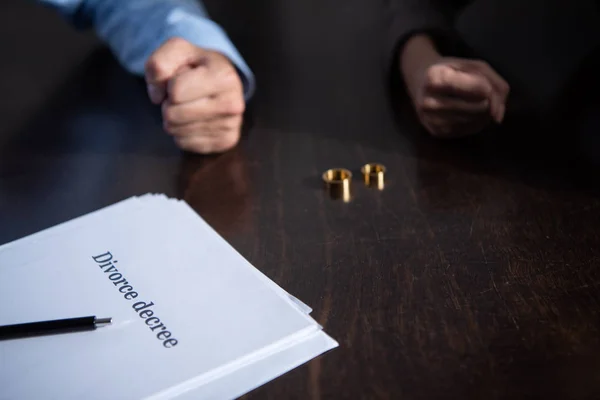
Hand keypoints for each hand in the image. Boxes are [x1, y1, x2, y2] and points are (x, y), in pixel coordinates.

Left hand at [145, 38, 245, 153]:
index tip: (181, 79)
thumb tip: (157, 97)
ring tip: (189, 106)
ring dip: (174, 119)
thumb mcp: (177, 51)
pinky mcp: (226, 141)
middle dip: (169, 104)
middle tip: (182, 96)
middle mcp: (233, 104)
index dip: (168, 85)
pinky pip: (184, 143)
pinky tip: (194, 119)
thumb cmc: (197, 65)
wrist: (223, 80)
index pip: (175, 91)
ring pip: (176, 131)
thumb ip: (158, 64)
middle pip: (173, 114)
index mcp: (225, 76)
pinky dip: (182, 132)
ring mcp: (231, 125)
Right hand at [410, 57, 509, 137]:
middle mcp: (429, 101)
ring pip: (477, 119)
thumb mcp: (472, 65)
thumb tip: (498, 118)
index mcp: (435, 77)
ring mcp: (431, 119)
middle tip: (480, 94)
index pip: (480, 89)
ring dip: (484, 112)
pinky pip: (471, 129)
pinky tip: (468, 112)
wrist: (418, 82)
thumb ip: (495, 84)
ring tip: (474, 102)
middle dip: (488, 101)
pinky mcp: (436, 132)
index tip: (485, 85)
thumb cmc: (449, 70)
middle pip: (481, 106)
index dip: (490, 88)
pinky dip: (476, 121)